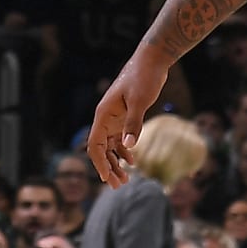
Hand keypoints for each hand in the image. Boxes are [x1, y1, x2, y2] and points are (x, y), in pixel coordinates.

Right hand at [87, 50, 167, 186]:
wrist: (152, 61)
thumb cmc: (144, 78)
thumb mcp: (140, 101)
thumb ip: (134, 124)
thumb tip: (128, 147)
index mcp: (103, 115)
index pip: (94, 145)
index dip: (98, 163)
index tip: (105, 178)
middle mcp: (105, 119)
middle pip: (100, 149)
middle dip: (107, 168)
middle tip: (117, 186)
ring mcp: (114, 119)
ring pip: (110, 147)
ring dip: (116, 163)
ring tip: (125, 180)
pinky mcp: (124, 118)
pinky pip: (120, 140)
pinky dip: (124, 152)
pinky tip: (133, 161)